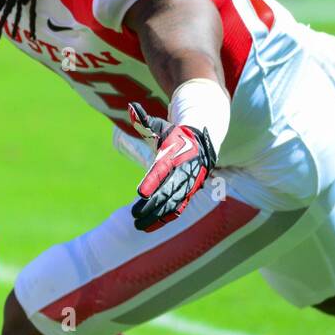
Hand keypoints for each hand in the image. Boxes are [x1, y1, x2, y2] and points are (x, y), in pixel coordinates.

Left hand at [128, 102, 216, 231]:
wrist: (203, 140)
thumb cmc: (175, 133)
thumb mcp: (160, 126)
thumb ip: (144, 120)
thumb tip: (131, 107)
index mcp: (175, 155)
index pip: (162, 170)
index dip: (152, 182)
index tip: (140, 193)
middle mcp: (184, 171)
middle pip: (168, 191)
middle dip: (152, 206)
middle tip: (135, 215)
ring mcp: (188, 183)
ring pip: (174, 203)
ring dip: (157, 216)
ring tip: (139, 226)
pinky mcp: (189, 191)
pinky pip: (178, 207)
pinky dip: (166, 218)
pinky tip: (151, 227)